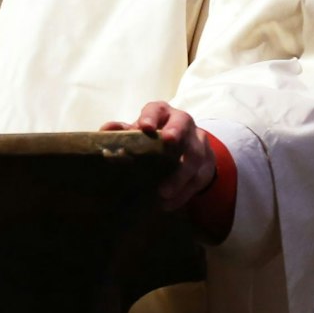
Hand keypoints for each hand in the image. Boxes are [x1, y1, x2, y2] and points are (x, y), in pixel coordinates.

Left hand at [100, 101, 214, 209]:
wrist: (185, 149)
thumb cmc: (154, 140)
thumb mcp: (139, 134)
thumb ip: (123, 132)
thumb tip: (105, 131)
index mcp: (163, 113)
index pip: (157, 109)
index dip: (152, 116)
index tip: (145, 127)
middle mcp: (183, 122)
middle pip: (183, 123)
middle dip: (177, 131)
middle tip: (168, 141)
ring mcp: (199, 141)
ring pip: (195, 155)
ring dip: (180, 175)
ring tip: (163, 192)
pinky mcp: (207, 163)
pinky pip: (199, 178)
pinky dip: (184, 193)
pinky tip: (169, 203)